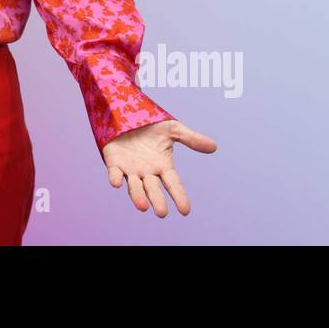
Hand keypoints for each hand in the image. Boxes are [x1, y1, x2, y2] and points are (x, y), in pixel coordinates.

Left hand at [101, 119, 215, 216]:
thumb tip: (214, 146)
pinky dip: (115, 178)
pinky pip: (114, 173)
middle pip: (153, 189)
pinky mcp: (114, 162)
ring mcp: (130, 169)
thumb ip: (191, 139)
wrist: (127, 114)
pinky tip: (116, 183)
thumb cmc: (151, 126)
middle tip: (161, 213)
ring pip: (134, 187)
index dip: (179, 196)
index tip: (185, 211)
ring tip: (143, 206)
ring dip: (137, 196)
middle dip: (157, 201)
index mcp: (162, 166)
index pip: (173, 184)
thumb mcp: (173, 129)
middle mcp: (147, 172)